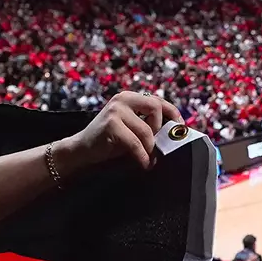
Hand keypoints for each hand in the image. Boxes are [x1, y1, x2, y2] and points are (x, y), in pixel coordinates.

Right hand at [57, 92, 183, 173]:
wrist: (80, 150)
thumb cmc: (108, 141)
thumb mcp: (130, 127)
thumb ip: (147, 123)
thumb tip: (174, 132)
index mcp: (129, 97)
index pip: (158, 100)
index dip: (173, 114)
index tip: (181, 128)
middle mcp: (123, 99)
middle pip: (156, 108)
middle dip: (160, 129)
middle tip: (156, 145)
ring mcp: (116, 110)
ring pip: (147, 130)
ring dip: (150, 148)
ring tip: (147, 158)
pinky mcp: (111, 124)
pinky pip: (136, 143)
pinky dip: (142, 156)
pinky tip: (143, 163)